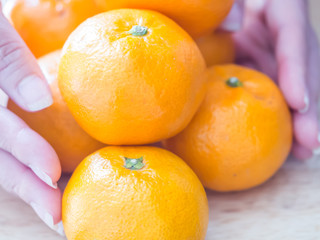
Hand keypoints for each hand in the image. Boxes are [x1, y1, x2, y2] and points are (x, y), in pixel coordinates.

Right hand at [0, 5, 62, 234]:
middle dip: (28, 190)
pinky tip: (47, 181)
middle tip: (58, 217)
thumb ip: (9, 63)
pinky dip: (24, 169)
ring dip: (27, 187)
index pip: (0, 131)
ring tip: (55, 209)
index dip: (25, 152)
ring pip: (1, 163)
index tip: (52, 174)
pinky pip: (5, 152)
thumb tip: (40, 101)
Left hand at [224, 0, 319, 159]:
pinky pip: (266, 86)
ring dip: (296, 119)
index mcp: (281, 5)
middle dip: (308, 109)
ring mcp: (272, 48)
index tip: (299, 103)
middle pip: (303, 70)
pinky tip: (274, 136)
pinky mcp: (258, 59)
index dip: (298, 71)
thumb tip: (235, 27)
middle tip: (310, 143)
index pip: (294, 37)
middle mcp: (282, 31)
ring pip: (289, 85)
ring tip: (300, 152)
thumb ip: (229, 7)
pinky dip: (271, 111)